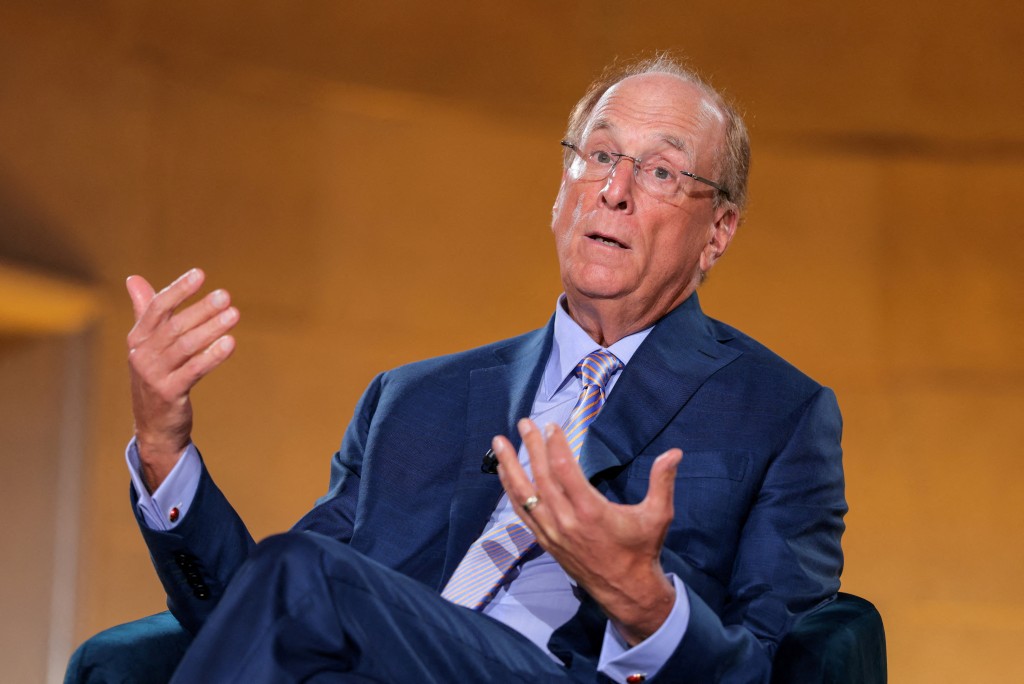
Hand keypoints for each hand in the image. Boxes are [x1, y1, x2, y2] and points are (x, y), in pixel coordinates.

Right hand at [125, 268, 238, 491]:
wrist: (154, 426)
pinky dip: (213, 356)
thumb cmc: (156, 377)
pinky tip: (231, 343)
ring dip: (212, 328)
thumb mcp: (148, 345)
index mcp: (137, 338)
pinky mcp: (169, 393)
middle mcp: (141, 354)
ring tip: (234, 314)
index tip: (201, 274)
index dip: (179, 290)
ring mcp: (154, 375)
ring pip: (186, 346)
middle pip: (175, 326)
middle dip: (202, 309)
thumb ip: (145, 311)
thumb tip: (133, 279)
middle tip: (225, 295)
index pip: (158, 308)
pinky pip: (194, 370)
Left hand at [493, 418, 681, 645]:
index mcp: (591, 511)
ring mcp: (552, 532)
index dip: (556, 445)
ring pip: (524, 495)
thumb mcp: (658, 515)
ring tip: (499, 444)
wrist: (626, 591)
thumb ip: (663, 481)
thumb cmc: (642, 550)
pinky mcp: (546, 541)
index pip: (565, 470)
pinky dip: (511, 491)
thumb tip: (675, 452)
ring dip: (510, 467)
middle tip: (524, 423)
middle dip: (530, 448)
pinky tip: (505, 474)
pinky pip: (523, 512)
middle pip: (541, 478)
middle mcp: (566, 521)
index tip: (550, 425)